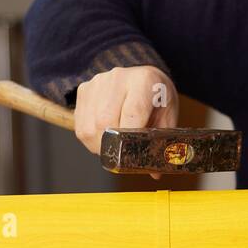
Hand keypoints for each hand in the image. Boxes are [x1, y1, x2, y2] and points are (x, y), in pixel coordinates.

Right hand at [73, 65, 178, 179]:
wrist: (142, 75)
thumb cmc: (156, 97)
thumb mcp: (167, 115)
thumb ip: (161, 141)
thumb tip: (155, 171)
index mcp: (144, 81)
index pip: (132, 112)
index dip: (130, 136)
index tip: (132, 152)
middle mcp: (118, 78)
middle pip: (105, 121)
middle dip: (112, 146)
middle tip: (120, 156)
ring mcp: (98, 83)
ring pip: (89, 126)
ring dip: (98, 145)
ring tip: (112, 147)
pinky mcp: (84, 91)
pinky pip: (80, 124)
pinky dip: (90, 138)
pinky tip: (102, 138)